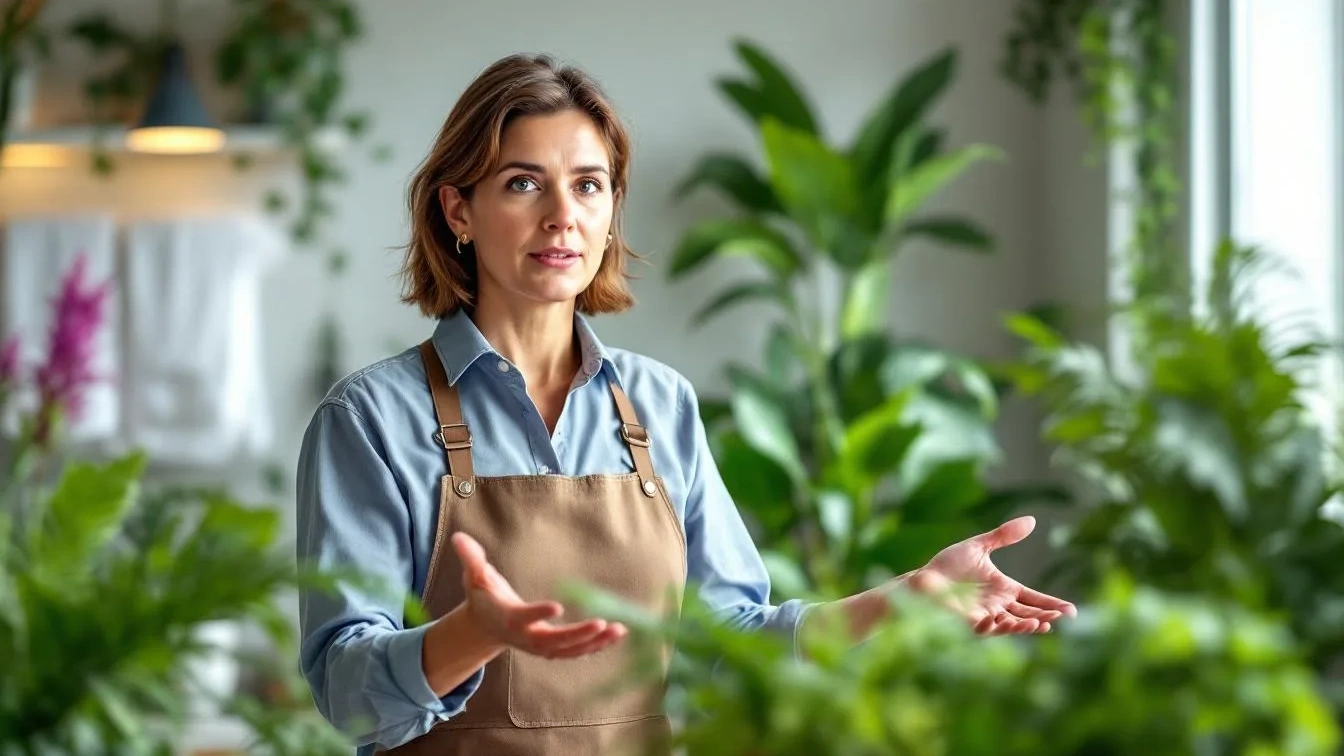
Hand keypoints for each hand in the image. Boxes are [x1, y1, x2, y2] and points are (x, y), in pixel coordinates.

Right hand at [452, 532, 627, 657]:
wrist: (487, 625)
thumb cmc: (484, 596)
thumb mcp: (474, 577)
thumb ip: (471, 558)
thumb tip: (458, 537)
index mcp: (508, 618)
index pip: (523, 618)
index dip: (538, 614)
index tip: (557, 606)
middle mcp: (526, 637)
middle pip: (552, 641)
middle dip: (577, 635)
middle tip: (601, 623)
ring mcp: (540, 646)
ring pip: (569, 651)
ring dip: (594, 643)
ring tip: (617, 629)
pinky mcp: (552, 649)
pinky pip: (576, 651)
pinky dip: (597, 645)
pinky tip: (617, 633)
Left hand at [906, 516, 1075, 634]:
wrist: (924, 578)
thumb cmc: (949, 565)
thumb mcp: (979, 546)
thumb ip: (1003, 536)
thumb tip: (1032, 520)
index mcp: (1004, 589)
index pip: (1034, 599)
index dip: (1052, 605)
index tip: (1070, 611)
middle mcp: (998, 605)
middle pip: (1027, 614)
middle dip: (1044, 617)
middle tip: (1059, 618)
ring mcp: (984, 615)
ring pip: (1010, 625)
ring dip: (1024, 625)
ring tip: (1039, 623)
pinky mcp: (968, 621)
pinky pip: (984, 628)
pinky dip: (994, 626)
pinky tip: (1003, 620)